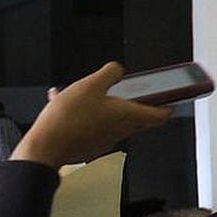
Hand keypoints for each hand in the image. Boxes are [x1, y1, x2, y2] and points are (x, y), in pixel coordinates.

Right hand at [11, 62, 171, 167]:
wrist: (44, 147)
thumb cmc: (68, 120)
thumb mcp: (90, 85)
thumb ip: (109, 73)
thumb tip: (117, 69)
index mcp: (127, 116)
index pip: (160, 115)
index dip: (168, 107)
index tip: (172, 101)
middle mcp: (120, 130)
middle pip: (139, 118)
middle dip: (138, 104)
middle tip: (135, 94)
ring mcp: (105, 140)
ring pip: (114, 121)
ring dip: (108, 107)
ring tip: (88, 94)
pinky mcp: (89, 145)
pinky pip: (94, 126)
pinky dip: (88, 115)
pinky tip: (68, 104)